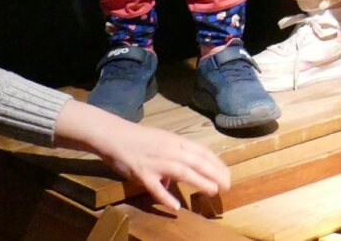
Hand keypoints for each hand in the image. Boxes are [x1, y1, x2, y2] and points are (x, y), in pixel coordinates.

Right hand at [53, 102, 229, 209]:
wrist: (113, 134)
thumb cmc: (139, 138)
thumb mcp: (162, 141)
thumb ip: (174, 154)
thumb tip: (181, 174)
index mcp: (176, 141)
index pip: (202, 152)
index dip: (216, 164)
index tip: (227, 174)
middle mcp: (169, 150)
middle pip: (197, 161)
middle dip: (214, 174)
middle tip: (227, 186)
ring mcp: (156, 162)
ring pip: (182, 172)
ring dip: (199, 181)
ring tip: (212, 191)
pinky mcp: (141, 173)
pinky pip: (155, 187)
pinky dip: (165, 196)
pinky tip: (175, 206)